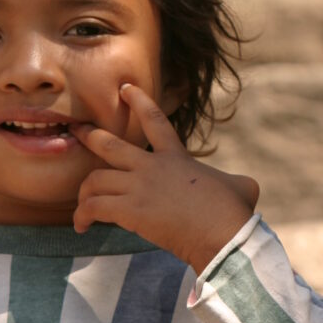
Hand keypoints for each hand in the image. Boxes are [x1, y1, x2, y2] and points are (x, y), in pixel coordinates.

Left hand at [72, 83, 258, 272]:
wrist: (223, 234)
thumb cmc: (234, 213)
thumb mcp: (241, 187)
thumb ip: (237, 181)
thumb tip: (246, 187)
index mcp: (177, 158)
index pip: (155, 121)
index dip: (138, 102)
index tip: (124, 88)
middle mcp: (152, 167)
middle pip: (109, 145)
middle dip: (89, 136)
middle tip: (76, 131)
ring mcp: (139, 187)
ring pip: (94, 180)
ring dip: (84, 194)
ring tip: (82, 208)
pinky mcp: (130, 211)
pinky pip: (94, 208)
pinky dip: (83, 217)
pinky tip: (81, 228)